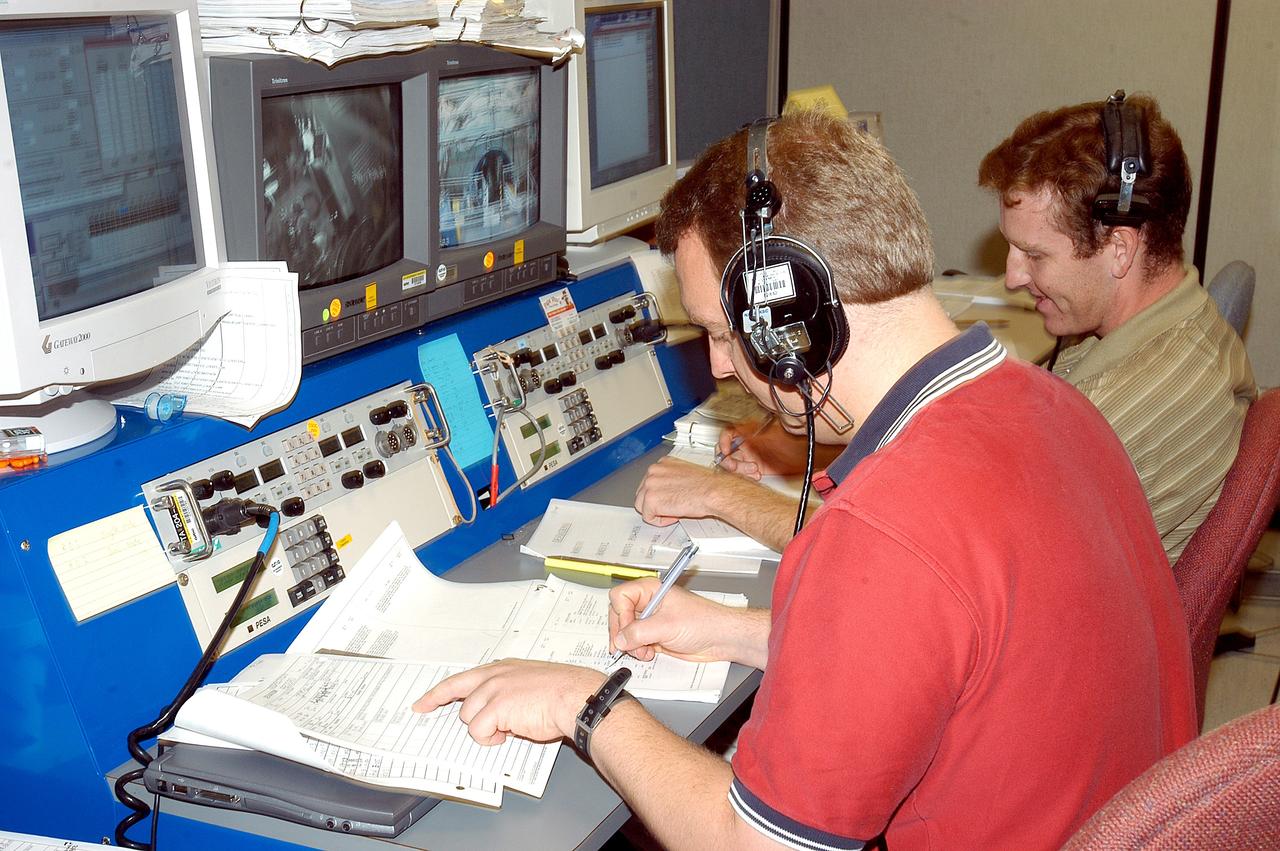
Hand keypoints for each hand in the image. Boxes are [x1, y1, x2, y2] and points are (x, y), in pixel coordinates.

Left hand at [412, 660, 605, 744]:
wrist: (575, 697)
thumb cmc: (563, 693)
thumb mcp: (531, 684)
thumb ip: (510, 692)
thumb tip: (500, 714)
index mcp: (503, 668)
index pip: (463, 678)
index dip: (440, 691)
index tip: (423, 701)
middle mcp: (495, 676)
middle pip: (455, 693)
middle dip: (437, 702)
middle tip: (422, 708)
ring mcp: (493, 690)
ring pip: (469, 717)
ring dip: (485, 728)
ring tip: (509, 728)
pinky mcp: (496, 708)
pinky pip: (480, 732)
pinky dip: (491, 739)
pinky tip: (509, 734)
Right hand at [608, 579, 734, 663]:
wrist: (721, 639)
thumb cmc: (704, 622)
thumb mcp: (667, 625)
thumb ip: (639, 632)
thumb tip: (620, 639)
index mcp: (650, 590)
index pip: (620, 597)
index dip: (620, 615)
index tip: (628, 630)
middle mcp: (648, 603)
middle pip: (619, 615)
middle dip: (623, 633)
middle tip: (629, 646)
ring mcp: (650, 620)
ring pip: (625, 632)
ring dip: (630, 645)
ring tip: (643, 651)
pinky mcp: (654, 635)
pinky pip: (635, 643)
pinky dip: (637, 651)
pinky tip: (649, 653)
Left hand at [634, 456, 730, 524]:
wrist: (712, 491)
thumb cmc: (707, 485)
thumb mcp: (686, 474)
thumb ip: (672, 479)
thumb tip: (669, 490)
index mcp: (662, 463)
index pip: (650, 482)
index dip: (661, 494)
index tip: (669, 499)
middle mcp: (653, 471)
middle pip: (643, 493)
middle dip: (656, 504)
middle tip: (671, 508)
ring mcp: (650, 485)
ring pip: (642, 506)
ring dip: (656, 512)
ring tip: (673, 512)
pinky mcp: (651, 501)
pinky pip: (648, 517)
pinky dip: (660, 521)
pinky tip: (674, 516)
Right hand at [716, 418, 808, 476]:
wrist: (810, 458)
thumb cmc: (798, 443)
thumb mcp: (773, 436)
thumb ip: (752, 434)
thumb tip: (736, 432)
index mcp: (751, 432)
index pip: (729, 433)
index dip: (723, 441)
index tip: (724, 451)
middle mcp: (750, 443)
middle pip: (728, 451)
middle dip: (731, 460)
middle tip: (737, 467)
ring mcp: (753, 456)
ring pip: (735, 464)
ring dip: (740, 470)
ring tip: (754, 471)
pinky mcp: (758, 469)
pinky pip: (744, 473)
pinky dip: (747, 476)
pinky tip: (757, 475)